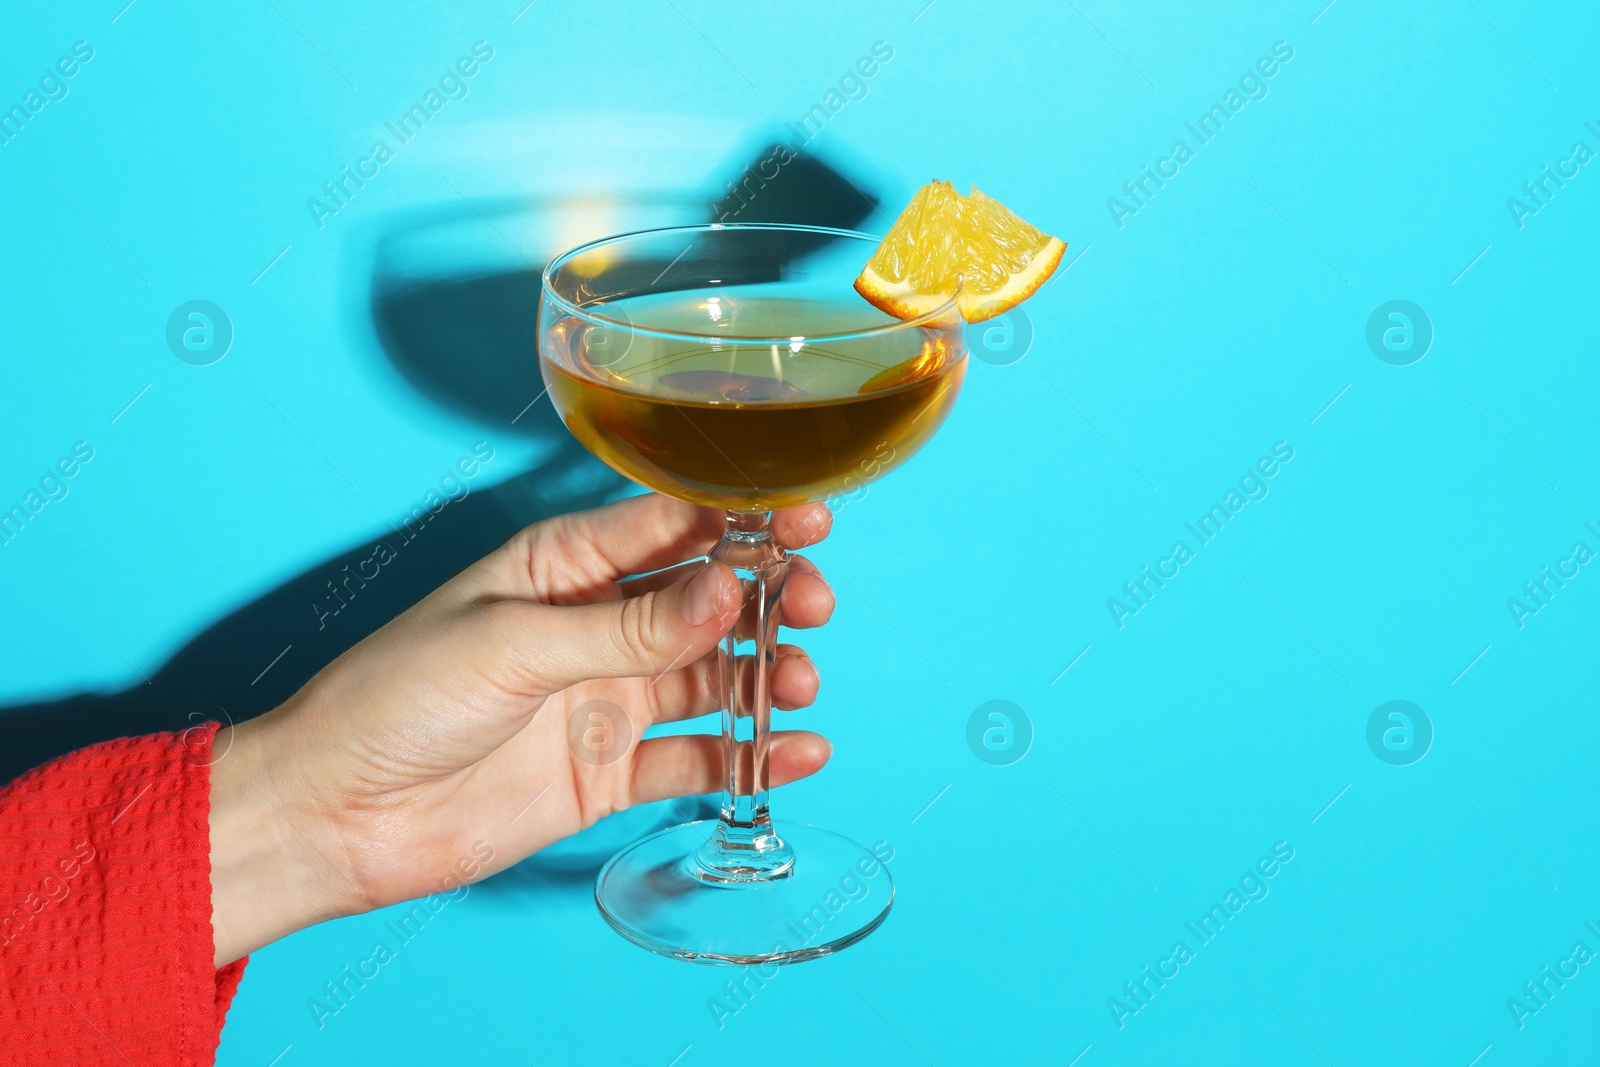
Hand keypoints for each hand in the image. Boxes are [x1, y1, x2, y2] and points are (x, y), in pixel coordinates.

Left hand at [208, 493, 835, 966]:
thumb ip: (625, 626)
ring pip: (711, 675)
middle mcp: (595, 625)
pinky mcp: (607, 771)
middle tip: (810, 606)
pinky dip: (746, 756)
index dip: (742, 518)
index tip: (806, 518)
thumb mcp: (512, 645)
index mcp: (562, 566)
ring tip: (799, 683)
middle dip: (767, 596)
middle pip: (706, 599)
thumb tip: (725, 588)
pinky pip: (694, 757)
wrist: (333, 815)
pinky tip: (794, 753)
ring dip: (765, 674)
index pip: (669, 526)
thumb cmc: (393, 698)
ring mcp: (605, 698)